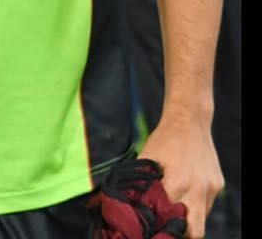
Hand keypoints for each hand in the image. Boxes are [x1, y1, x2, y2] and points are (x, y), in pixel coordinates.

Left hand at [139, 118, 223, 238]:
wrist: (189, 120)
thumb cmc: (164, 138)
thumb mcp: (147, 157)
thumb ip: (142, 181)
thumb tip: (131, 201)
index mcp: (177, 183)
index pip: (172, 220)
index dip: (162, 225)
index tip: (153, 225)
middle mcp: (197, 190)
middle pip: (195, 232)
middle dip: (181, 233)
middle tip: (167, 226)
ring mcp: (211, 189)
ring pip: (202, 218)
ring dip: (189, 216)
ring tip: (175, 203)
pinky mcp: (218, 185)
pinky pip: (208, 203)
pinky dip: (196, 203)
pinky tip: (186, 189)